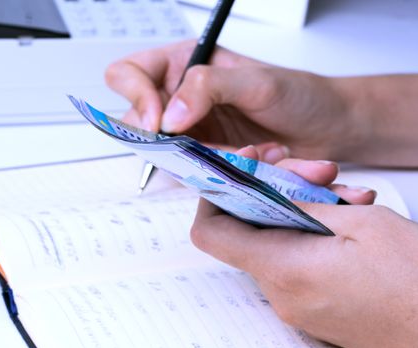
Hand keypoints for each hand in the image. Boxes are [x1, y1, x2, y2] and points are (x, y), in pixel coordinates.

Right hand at [105, 40, 363, 160]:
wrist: (328, 126)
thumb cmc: (298, 94)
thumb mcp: (256, 81)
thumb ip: (208, 88)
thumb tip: (169, 116)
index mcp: (182, 66)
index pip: (128, 75)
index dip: (135, 97)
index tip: (158, 122)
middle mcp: (179, 99)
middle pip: (138, 123)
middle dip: (173, 141)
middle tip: (209, 145)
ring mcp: (191, 132)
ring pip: (169, 155)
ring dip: (212, 158)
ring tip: (254, 149)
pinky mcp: (206, 158)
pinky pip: (197, 173)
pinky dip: (228, 171)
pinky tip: (260, 158)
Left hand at [190, 149, 417, 347]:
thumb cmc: (414, 282)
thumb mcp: (361, 223)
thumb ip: (306, 204)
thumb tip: (271, 191)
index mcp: (284, 267)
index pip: (212, 233)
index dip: (214, 197)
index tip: (235, 171)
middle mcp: (280, 291)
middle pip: (249, 230)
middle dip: (274, 193)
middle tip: (313, 174)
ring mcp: (295, 304)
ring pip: (276, 242)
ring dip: (301, 211)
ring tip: (346, 197)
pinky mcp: (312, 307)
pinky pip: (295, 262)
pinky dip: (311, 235)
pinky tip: (347, 220)